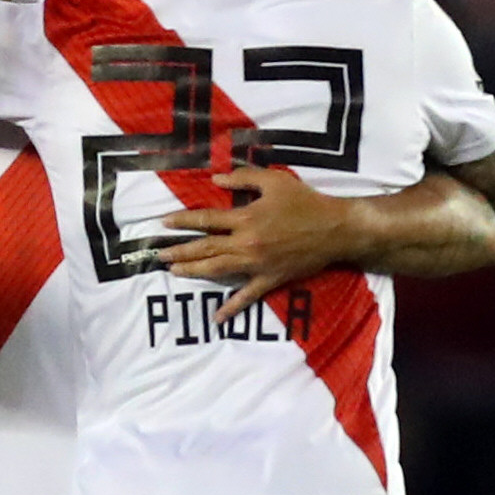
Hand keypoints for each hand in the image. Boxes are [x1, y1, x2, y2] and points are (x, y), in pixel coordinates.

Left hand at [159, 168, 360, 321]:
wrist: (336, 229)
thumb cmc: (306, 202)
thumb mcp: (274, 181)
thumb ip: (243, 177)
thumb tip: (215, 179)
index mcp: (246, 218)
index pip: (205, 220)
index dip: (182, 222)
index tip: (163, 223)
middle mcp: (246, 243)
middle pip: (205, 248)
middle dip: (179, 251)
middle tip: (159, 255)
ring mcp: (257, 264)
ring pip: (218, 270)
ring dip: (194, 272)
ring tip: (174, 272)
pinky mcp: (270, 279)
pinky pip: (247, 296)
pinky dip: (232, 307)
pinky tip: (217, 317)